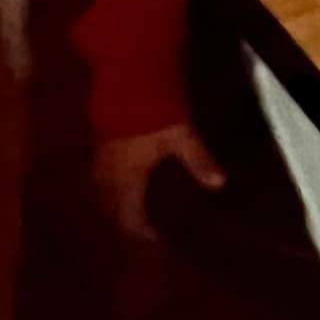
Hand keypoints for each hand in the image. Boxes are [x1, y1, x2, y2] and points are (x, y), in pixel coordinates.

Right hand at [94, 123, 225, 240]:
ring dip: (115, 204)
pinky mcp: (99, 143)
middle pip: (110, 209)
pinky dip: (110, 186)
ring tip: (132, 206)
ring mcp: (100, 159)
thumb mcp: (182, 137)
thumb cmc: (156, 113)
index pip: (127, 217)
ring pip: (101, 193)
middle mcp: (108, 175)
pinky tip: (122, 178)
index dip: (138, 231)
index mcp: (127, 180)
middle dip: (124, 220)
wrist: (128, 81)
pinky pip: (99, 176)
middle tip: (142, 225)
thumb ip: (199, 160)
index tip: (153, 238)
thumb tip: (220, 184)